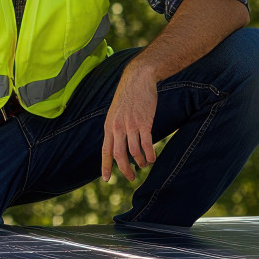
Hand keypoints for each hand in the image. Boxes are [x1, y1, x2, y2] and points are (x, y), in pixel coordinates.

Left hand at [101, 66, 158, 181]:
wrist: (138, 79)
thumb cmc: (128, 95)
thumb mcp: (116, 111)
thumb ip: (115, 127)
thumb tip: (118, 143)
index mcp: (109, 126)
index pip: (106, 150)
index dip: (105, 166)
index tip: (106, 179)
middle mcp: (118, 128)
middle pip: (119, 155)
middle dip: (125, 169)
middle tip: (131, 177)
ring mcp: (131, 126)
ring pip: (134, 152)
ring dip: (140, 162)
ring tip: (144, 165)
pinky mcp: (144, 122)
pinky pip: (146, 144)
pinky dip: (150, 154)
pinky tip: (153, 158)